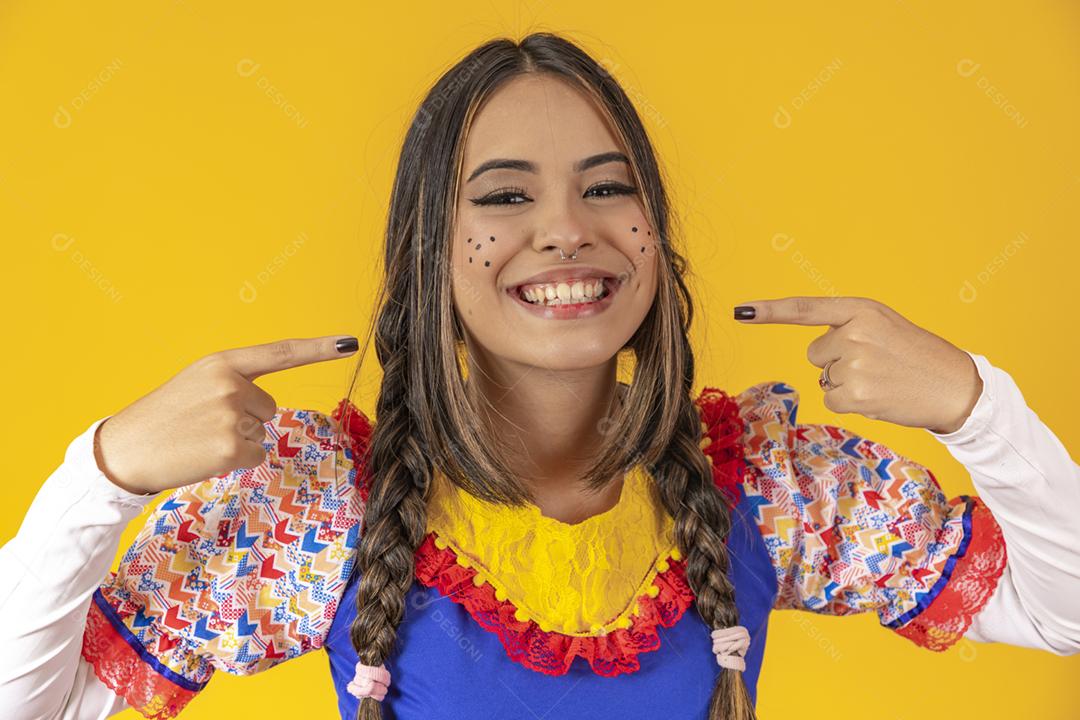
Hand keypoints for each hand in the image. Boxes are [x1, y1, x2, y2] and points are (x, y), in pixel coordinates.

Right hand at [95, 335, 358, 494]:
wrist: (125, 449)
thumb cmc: (164, 417)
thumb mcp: (197, 383)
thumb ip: (234, 383)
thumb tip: (268, 407)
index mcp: (223, 362)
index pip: (281, 353)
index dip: (319, 349)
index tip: (349, 344)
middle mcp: (231, 384)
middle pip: (269, 407)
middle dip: (245, 419)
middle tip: (203, 424)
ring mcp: (233, 416)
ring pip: (261, 432)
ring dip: (238, 440)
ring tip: (199, 438)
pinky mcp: (233, 448)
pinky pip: (256, 454)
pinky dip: (236, 461)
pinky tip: (205, 455)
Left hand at [733, 297, 981, 432]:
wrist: (953, 386)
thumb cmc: (916, 355)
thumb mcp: (884, 325)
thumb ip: (848, 326)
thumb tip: (816, 351)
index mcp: (861, 309)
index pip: (805, 309)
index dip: (769, 311)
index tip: (740, 311)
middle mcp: (854, 333)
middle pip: (815, 353)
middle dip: (838, 360)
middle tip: (877, 363)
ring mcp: (853, 364)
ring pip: (824, 377)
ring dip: (847, 382)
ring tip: (882, 378)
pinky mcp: (854, 394)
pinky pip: (830, 399)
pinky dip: (850, 402)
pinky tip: (878, 396)